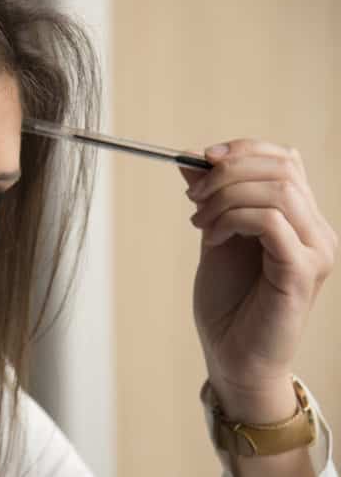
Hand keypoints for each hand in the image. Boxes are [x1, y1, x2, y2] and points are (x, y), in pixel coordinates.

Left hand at [179, 140, 336, 414]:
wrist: (232, 356)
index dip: (242, 149)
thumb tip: (190, 158)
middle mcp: (316, 230)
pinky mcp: (302, 272)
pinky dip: (232, 218)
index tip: (201, 159)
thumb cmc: (229, 302)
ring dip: (225, 197)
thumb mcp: (214, 236)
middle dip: (227, 172)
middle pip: (281, 167)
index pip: (284, 159)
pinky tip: (211, 238)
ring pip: (276, 190)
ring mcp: (315, 251)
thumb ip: (211, 199)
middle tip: (193, 197)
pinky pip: (270, 221)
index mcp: (300, 218)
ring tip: (199, 223)